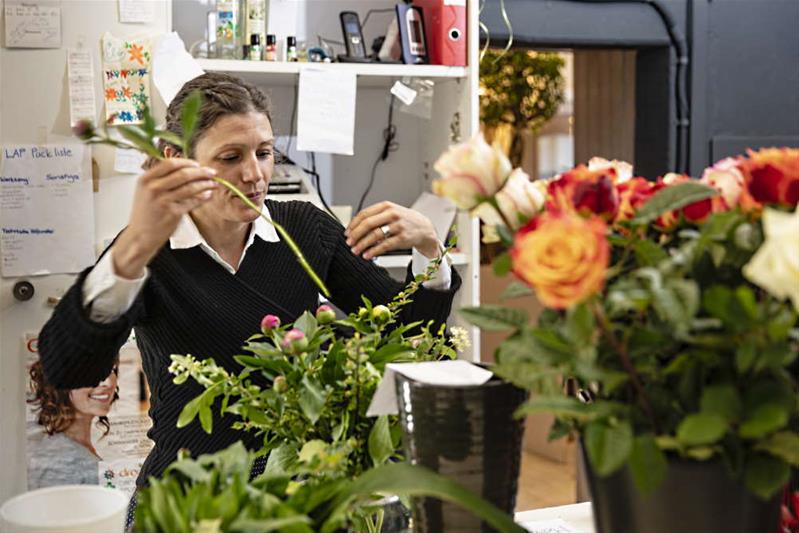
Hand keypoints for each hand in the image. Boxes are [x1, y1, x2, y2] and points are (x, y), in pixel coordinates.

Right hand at [112, 159, 217, 278]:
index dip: (187, 162)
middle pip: (183, 174)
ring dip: (206, 184)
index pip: (170, 163)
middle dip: (201, 172)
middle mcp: (153, 188)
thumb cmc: (146, 213)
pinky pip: (193, 202)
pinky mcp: (172, 213)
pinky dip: (203, 197)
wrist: (140, 235)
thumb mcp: (146, 191)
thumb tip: (187, 168)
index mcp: (146, 179)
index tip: (197, 164)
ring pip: (190, 187)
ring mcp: (163, 201)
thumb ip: (162, 179)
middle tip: (211, 172)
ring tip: (214, 184)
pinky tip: (208, 195)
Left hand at [345, 201, 439, 259]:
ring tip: (356, 251)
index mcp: (386, 206)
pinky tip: (367, 255)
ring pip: (375, 235)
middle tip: (349, 242)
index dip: (353, 224)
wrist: (424, 227)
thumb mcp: (391, 212)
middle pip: (368, 224)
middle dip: (355, 234)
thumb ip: (375, 216)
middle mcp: (392, 214)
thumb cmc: (404, 220)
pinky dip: (373, 251)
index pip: (365, 214)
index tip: (347, 233)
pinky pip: (384, 245)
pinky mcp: (402, 238)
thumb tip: (355, 228)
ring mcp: (398, 226)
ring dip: (362, 244)